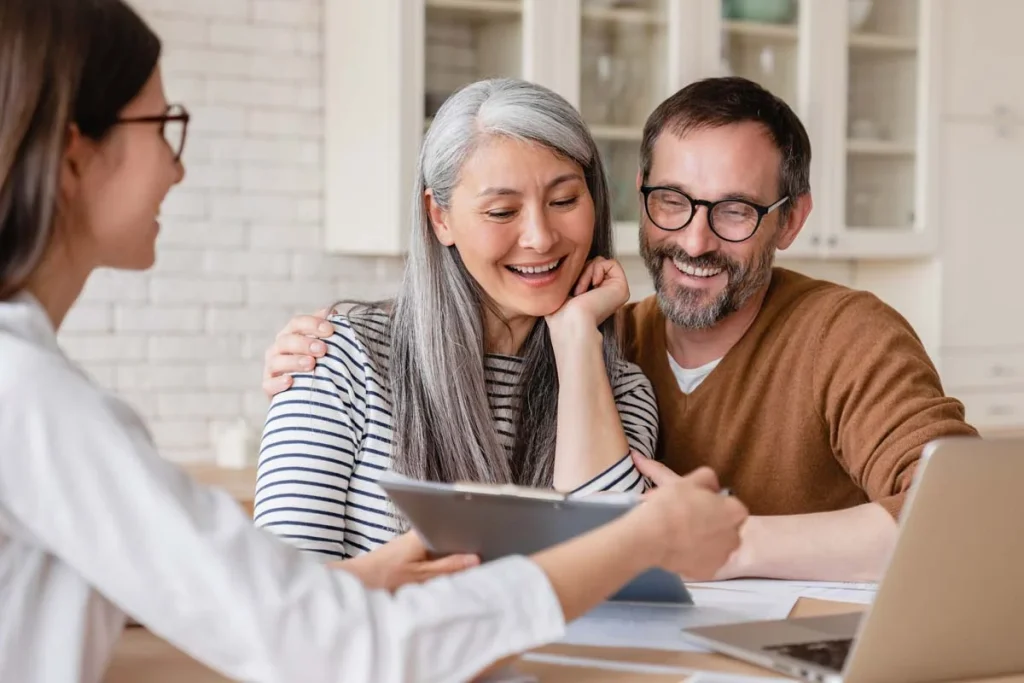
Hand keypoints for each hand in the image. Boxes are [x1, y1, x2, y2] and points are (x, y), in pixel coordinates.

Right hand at [262, 308, 333, 396]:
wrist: (305, 393)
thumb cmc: (316, 365)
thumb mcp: (322, 347)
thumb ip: (325, 330)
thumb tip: (333, 311)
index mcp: (291, 335)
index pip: (297, 323)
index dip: (312, 324)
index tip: (330, 330)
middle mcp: (278, 349)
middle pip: (286, 341)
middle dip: (305, 343)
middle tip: (322, 349)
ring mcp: (271, 368)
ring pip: (276, 361)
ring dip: (294, 361)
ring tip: (311, 364)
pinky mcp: (269, 387)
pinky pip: (268, 384)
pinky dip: (278, 383)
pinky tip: (290, 381)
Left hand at [338, 531, 480, 591]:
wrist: (354, 584)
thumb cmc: (384, 578)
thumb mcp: (421, 577)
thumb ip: (449, 568)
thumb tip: (476, 559)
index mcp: (423, 532)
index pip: (454, 526)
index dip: (471, 533)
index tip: (487, 542)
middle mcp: (418, 532)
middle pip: (449, 536)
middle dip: (463, 547)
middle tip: (479, 559)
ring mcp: (413, 542)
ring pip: (441, 546)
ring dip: (450, 558)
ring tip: (463, 569)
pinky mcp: (409, 553)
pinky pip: (432, 554)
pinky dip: (439, 564)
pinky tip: (443, 575)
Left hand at [545, 257, 628, 333]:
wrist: (569, 323)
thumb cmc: (561, 314)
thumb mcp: (562, 291)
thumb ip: (569, 277)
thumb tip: (568, 261)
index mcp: (595, 296)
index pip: (587, 269)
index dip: (577, 273)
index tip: (571, 291)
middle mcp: (608, 294)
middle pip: (593, 263)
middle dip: (581, 272)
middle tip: (577, 292)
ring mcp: (616, 291)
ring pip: (600, 262)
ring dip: (586, 273)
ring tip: (582, 292)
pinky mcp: (622, 287)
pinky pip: (610, 263)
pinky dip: (596, 269)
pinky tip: (592, 286)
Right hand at [631, 454, 747, 580]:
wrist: (652, 536)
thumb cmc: (673, 504)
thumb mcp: (689, 481)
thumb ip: (707, 478)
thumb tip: (712, 485)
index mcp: (735, 512)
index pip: (732, 507)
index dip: (715, 505)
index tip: (699, 505)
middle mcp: (735, 537)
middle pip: (726, 529)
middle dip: (713, 525)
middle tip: (689, 520)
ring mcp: (722, 558)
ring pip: (716, 547)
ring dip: (705, 542)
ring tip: (681, 536)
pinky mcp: (707, 573)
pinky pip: (703, 563)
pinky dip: (694, 558)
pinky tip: (679, 551)